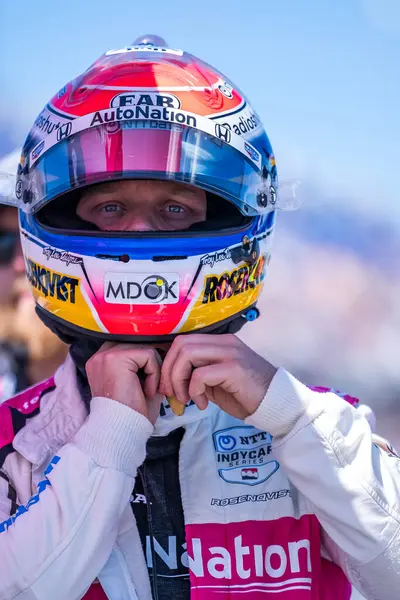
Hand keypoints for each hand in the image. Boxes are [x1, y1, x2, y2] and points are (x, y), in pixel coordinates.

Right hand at [86, 342, 161, 424]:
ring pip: (146, 348)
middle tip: (154, 386)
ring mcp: (105, 355)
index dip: (146, 358)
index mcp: (102, 361)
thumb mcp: (138, 382)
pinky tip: (148, 392)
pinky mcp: (116, 358)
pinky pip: (149, 355)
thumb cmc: (132, 413)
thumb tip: (165, 345)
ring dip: (154, 370)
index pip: (131, 345)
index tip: (154, 376)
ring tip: (148, 390)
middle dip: (152, 362)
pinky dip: (155, 374)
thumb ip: (145, 362)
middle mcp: (99, 355)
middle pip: (139, 342)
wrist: (122, 432)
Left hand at [159, 334, 276, 419]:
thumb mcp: (216, 383)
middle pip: (181, 344)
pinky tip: (203, 404)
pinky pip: (201, 374)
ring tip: (186, 399)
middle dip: (169, 371)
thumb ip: (198, 375)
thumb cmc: (246, 395)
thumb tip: (173, 381)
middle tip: (172, 394)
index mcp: (219, 343)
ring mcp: (230, 353)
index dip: (169, 363)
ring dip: (179, 379)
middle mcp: (224, 342)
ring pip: (187, 354)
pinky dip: (194, 390)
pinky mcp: (234, 368)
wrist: (276, 405)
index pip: (183, 342)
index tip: (168, 386)